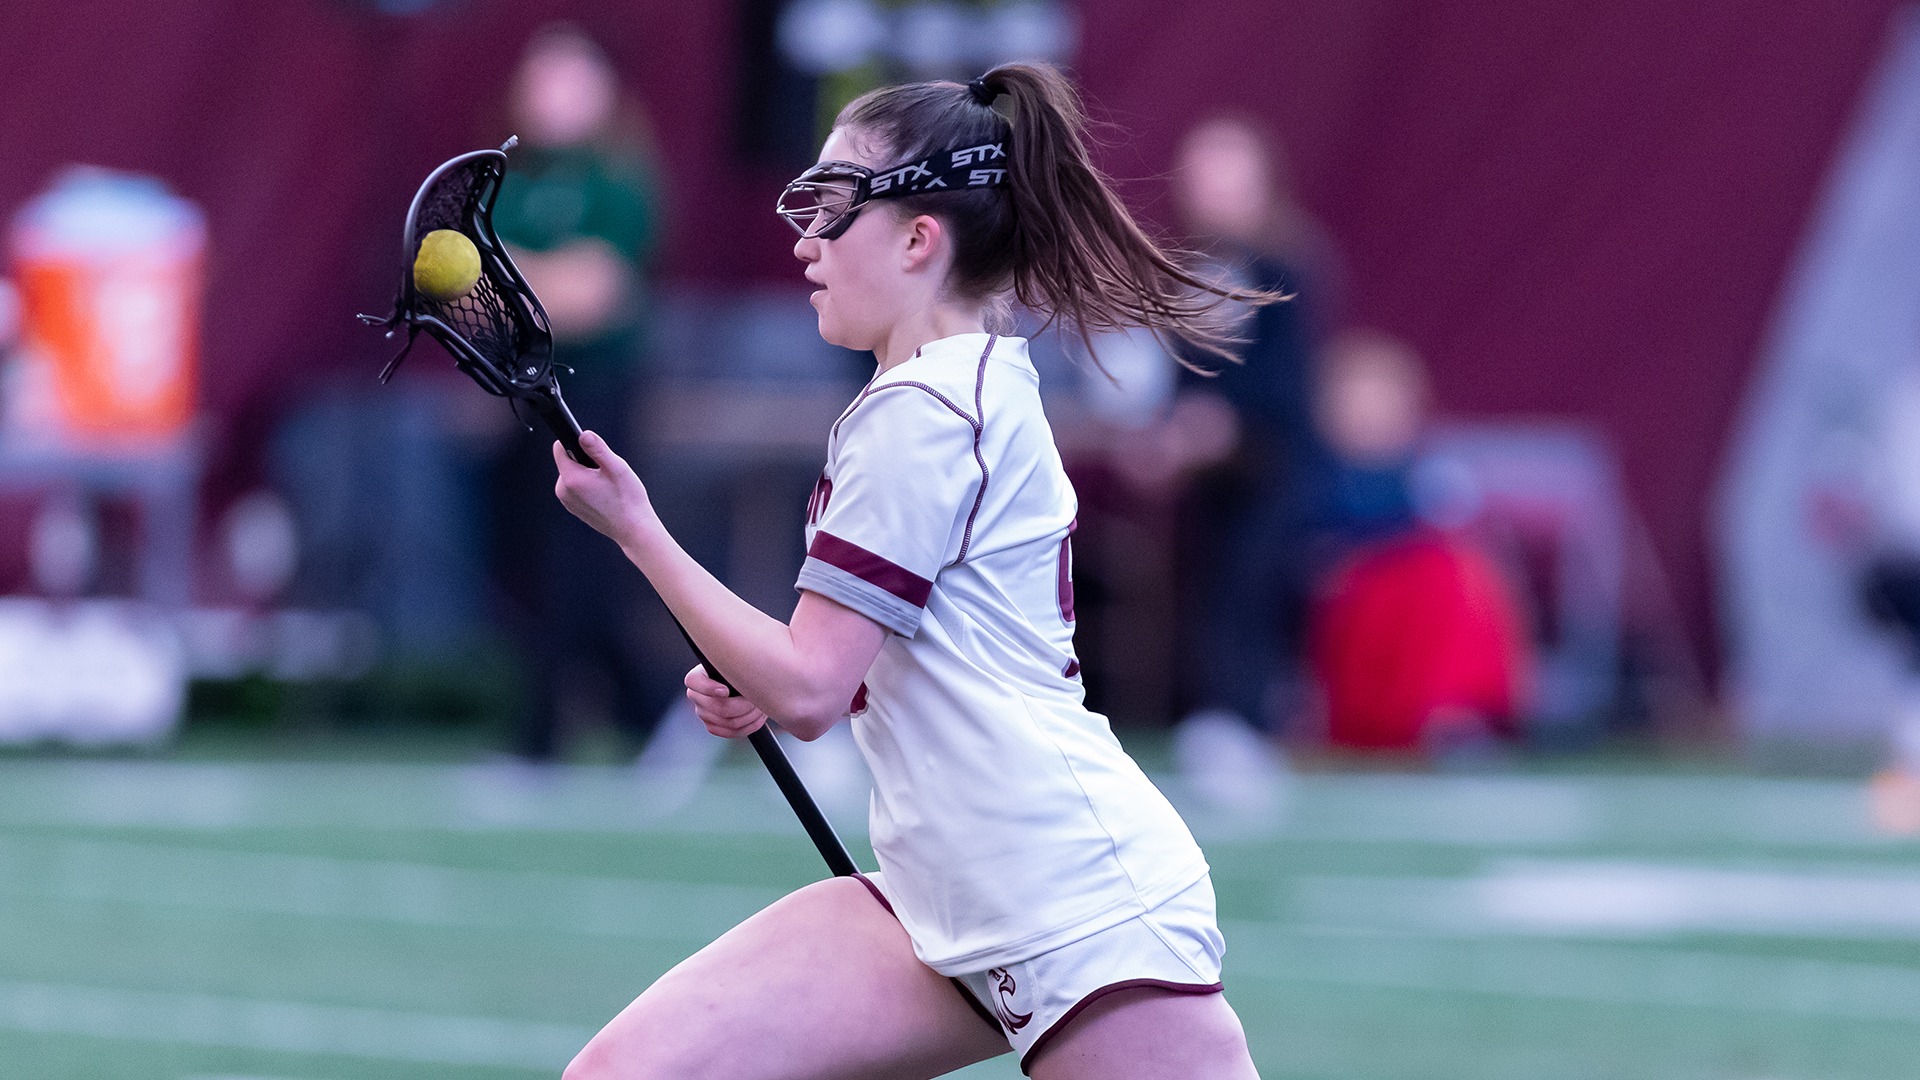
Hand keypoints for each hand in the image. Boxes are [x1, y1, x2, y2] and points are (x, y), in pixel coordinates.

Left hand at [553, 430, 658, 548]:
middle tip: (605, 473)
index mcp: (572, 479)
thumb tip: (584, 434)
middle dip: (585, 461)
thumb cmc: (628, 501)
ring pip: (572, 474)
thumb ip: (598, 448)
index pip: (559, 448)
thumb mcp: (617, 467)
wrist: (632, 528)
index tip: (592, 452)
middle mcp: (564, 491)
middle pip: (567, 461)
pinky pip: (575, 487)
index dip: (577, 444)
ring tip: (606, 485)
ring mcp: (567, 501)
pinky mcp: (573, 507)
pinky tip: (603, 494)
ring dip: (587, 474)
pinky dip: (587, 486)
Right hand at [684, 664, 766, 738]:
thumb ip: (736, 663)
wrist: (749, 683)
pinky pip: (730, 732)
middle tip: (757, 698)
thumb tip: (742, 659)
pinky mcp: (713, 726)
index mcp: (697, 677)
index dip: (709, 689)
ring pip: (728, 722)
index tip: (726, 690)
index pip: (693, 682)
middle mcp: (696, 696)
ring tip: (762, 706)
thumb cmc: (744, 668)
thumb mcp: (738, 662)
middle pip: (718, 707)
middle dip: (744, 705)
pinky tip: (759, 717)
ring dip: (751, 715)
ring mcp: (703, 713)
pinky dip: (749, 726)